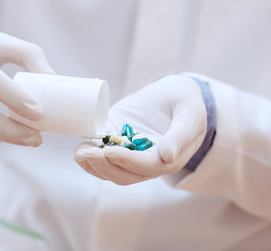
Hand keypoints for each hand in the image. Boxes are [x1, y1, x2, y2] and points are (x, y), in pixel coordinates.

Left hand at [74, 75, 206, 184]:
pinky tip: (80, 150)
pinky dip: (90, 157)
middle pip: (124, 175)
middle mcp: (148, 162)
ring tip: (79, 153)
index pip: (146, 166)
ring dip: (93, 165)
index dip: (127, 161)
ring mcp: (131, 154)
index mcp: (169, 159)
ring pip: (110, 171)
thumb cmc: (188, 104)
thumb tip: (167, 156)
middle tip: (86, 153)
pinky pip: (103, 157)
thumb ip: (180, 134)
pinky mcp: (118, 142)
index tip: (109, 151)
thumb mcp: (190, 115)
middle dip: (103, 166)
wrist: (176, 94)